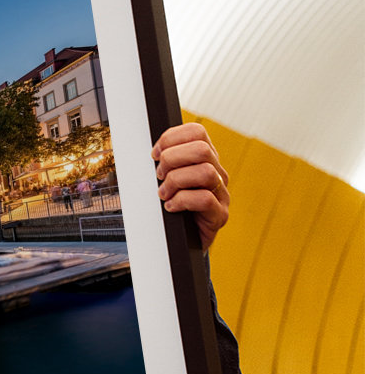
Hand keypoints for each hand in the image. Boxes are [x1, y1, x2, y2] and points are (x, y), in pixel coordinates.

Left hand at [152, 122, 229, 250]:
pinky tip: (171, 207)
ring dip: (176, 181)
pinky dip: (181, 201)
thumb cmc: (172, 206)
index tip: (154, 154)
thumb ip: (164, 162)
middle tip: (159, 176)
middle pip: (202, 149)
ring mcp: (222, 194)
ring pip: (205, 172)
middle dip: (172, 159)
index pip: (196, 132)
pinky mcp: (220, 215)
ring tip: (164, 193)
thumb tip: (151, 152)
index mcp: (205, 159)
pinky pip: (204, 199)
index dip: (171, 138)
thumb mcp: (166, 179)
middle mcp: (217, 173)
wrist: (181, 241)